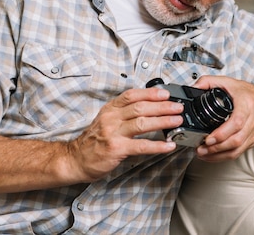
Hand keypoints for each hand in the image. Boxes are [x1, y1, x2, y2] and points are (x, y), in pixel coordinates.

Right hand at [67, 87, 183, 181]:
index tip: (165, 93)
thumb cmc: (93, 141)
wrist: (76, 159)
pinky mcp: (117, 149)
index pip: (132, 95)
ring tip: (177, 121)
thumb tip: (148, 107)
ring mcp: (114, 133)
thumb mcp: (106, 120)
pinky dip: (157, 145)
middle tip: (177, 107)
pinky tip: (168, 145)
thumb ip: (123, 113)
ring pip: (142, 123)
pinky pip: (141, 146)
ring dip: (163, 121)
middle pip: (141, 107)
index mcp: (110, 109)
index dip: (150, 93)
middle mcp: (111, 118)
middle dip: (162, 106)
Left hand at [191, 76, 253, 161]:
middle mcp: (252, 121)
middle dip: (216, 148)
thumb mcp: (229, 82)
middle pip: (236, 140)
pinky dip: (224, 157)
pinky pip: (238, 153)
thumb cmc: (249, 94)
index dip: (222, 133)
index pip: (236, 123)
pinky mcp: (251, 142)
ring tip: (203, 154)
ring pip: (237, 150)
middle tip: (201, 149)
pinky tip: (212, 156)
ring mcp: (253, 134)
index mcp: (246, 106)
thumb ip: (209, 81)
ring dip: (218, 155)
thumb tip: (195, 87)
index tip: (208, 139)